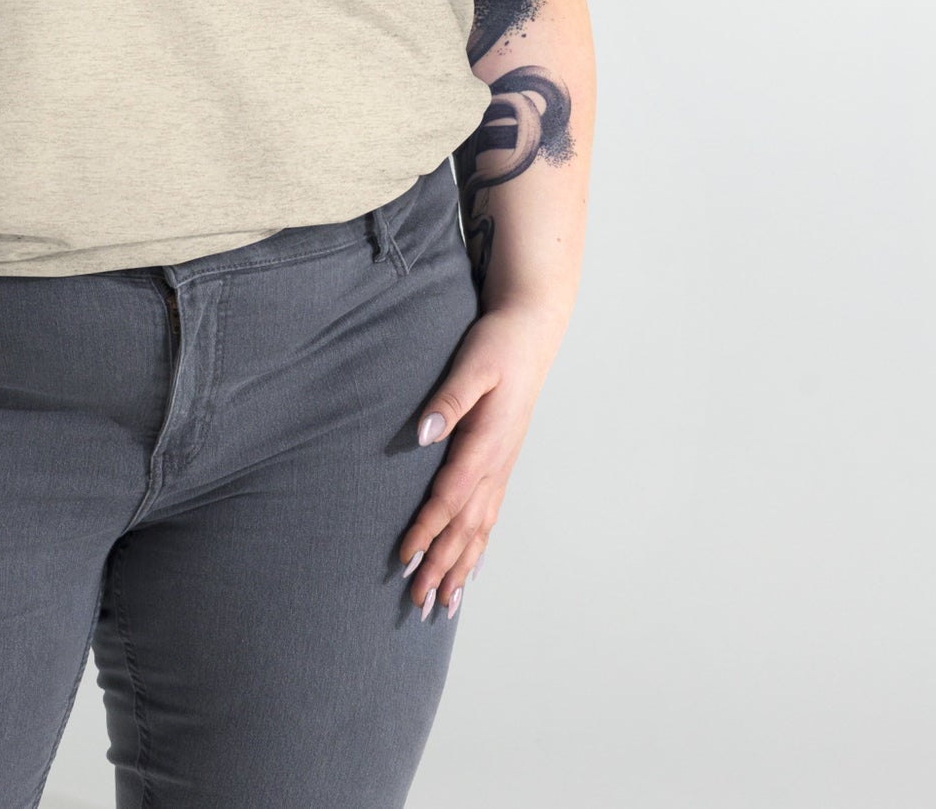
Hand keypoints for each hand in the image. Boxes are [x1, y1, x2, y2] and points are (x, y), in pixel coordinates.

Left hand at [396, 301, 566, 619]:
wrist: (531, 331)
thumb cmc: (498, 344)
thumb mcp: (472, 364)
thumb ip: (449, 400)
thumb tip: (423, 434)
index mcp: (487, 443)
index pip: (450, 498)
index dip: (426, 531)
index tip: (404, 559)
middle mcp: (497, 463)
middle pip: (465, 527)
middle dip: (441, 566)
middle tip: (418, 604)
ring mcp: (502, 466)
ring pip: (479, 528)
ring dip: (460, 567)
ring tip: (443, 604)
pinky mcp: (502, 462)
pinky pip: (490, 515)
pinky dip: (478, 546)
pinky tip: (470, 567)